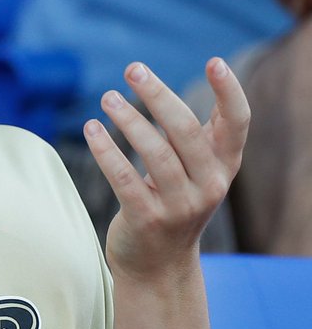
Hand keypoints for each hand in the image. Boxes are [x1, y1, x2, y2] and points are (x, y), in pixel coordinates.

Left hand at [84, 58, 249, 277]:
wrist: (159, 267)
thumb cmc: (174, 203)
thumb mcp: (194, 172)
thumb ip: (190, 137)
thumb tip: (157, 85)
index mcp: (223, 166)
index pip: (237, 123)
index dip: (229, 91)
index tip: (214, 61)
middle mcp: (209, 185)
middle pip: (186, 130)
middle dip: (158, 95)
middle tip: (133, 69)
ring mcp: (180, 206)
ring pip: (155, 153)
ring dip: (128, 119)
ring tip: (108, 97)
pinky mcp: (147, 219)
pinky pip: (124, 178)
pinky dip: (106, 150)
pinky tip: (91, 129)